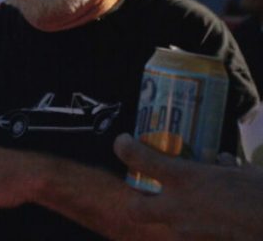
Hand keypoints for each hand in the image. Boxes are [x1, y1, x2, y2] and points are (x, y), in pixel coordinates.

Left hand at [113, 133, 262, 240]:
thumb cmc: (261, 193)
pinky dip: (196, 226)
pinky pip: (190, 234)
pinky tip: (212, 220)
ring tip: (190, 205)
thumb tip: (222, 159)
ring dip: (172, 215)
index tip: (124, 142)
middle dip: (136, 200)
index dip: (124, 147)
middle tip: (146, 189)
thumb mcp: (245, 171)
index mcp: (184, 178)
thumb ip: (227, 166)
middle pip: (135, 208)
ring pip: (165, 224)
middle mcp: (177, 206)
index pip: (138, 158)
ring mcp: (187, 230)